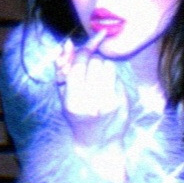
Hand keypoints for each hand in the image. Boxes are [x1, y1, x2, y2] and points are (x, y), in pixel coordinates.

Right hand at [55, 30, 127, 147]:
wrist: (98, 143)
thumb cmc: (77, 115)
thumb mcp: (63, 95)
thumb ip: (62, 69)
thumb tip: (67, 44)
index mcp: (73, 102)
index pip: (79, 65)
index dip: (84, 50)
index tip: (92, 40)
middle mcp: (92, 102)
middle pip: (95, 62)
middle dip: (92, 59)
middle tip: (89, 67)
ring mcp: (109, 101)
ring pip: (108, 65)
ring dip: (102, 65)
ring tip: (97, 78)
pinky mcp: (121, 101)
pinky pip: (116, 75)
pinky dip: (111, 75)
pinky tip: (106, 86)